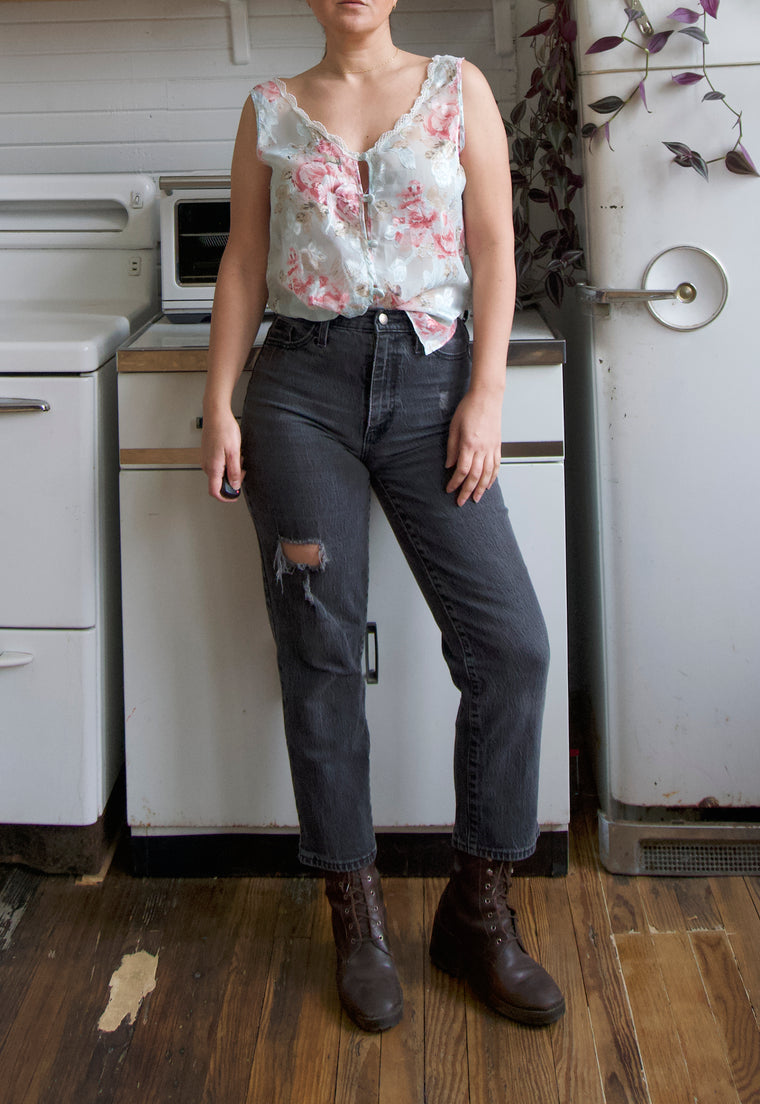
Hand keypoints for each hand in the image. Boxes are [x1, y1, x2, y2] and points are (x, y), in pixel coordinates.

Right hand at [200, 407, 244, 501]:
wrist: (216, 414)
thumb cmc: (224, 429)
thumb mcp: (235, 453)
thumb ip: (234, 472)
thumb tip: (235, 486)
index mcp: (213, 467)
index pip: (215, 492)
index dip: (225, 497)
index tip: (234, 496)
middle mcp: (206, 465)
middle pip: (218, 483)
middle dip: (232, 479)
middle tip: (241, 467)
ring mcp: (206, 459)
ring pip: (219, 473)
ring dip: (230, 469)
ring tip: (237, 456)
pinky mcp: (207, 454)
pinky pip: (217, 465)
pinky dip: (226, 462)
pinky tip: (232, 452)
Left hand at [445, 390, 501, 505]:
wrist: (487, 397)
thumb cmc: (468, 408)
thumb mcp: (454, 427)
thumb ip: (452, 448)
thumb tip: (449, 465)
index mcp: (469, 444)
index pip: (462, 470)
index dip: (455, 482)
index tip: (449, 490)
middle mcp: (482, 449)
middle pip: (475, 476)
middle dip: (467, 491)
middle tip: (461, 502)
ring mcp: (491, 448)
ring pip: (488, 474)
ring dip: (481, 489)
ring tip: (475, 498)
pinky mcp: (497, 446)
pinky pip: (496, 466)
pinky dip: (492, 478)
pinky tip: (488, 485)